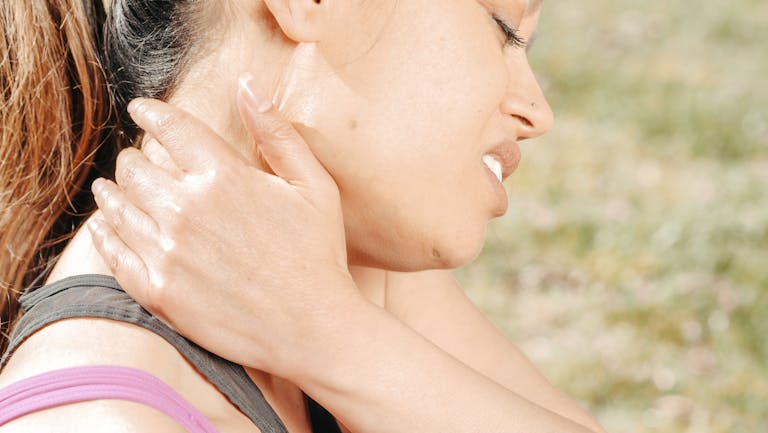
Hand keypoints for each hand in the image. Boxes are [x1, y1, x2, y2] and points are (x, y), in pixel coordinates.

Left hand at [88, 75, 360, 375]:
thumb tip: (249, 85)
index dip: (150, 112)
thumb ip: (277, 133)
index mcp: (224, 177)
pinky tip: (106, 226)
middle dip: (133, 156)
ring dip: (111, 191)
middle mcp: (187, 210)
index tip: (140, 109)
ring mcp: (168, 253)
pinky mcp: (158, 291)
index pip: (170, 128)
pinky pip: (114, 253)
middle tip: (135, 158)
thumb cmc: (319, 255)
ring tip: (110, 188)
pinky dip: (104, 234)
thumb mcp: (314, 186)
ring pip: (118, 206)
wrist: (313, 329)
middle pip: (136, 166)